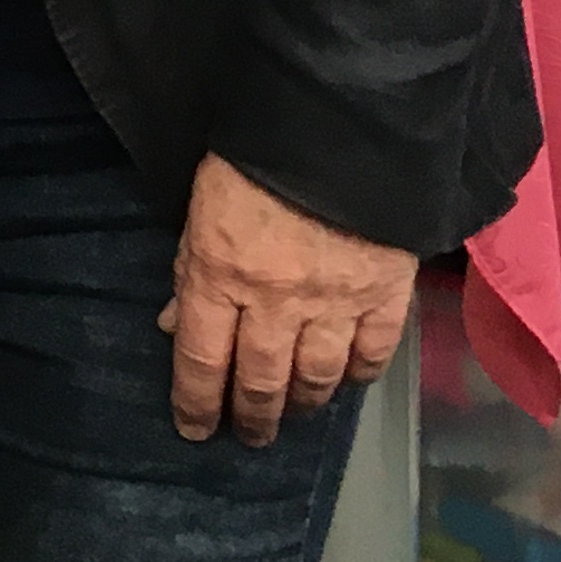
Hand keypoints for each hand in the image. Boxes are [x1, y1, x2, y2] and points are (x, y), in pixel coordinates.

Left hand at [160, 152, 414, 445]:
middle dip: (251, 417)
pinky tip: (347, 383)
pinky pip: (372, 354)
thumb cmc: (252, 159)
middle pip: (260, 380)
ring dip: (302, 404)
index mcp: (218, 275)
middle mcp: (274, 301)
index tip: (193, 429)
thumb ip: (190, 269)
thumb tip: (175, 325)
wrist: (337, 125)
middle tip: (249, 436)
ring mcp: (334, 303)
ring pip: (316, 378)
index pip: (200, 360)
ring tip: (293, 414)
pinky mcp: (385, 295)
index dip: (195, 402)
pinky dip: (358, 375)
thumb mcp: (200, 208)